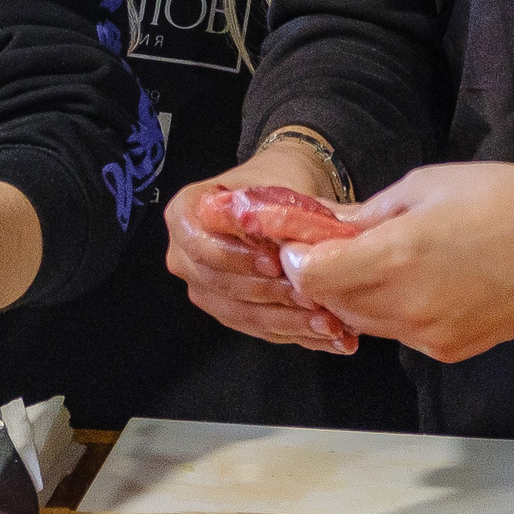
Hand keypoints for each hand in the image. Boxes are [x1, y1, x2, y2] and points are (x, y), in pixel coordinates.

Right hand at [165, 143, 358, 353]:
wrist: (287, 195)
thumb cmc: (277, 178)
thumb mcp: (279, 185)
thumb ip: (276, 218)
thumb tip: (289, 253)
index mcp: (185, 215)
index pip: (201, 246)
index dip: (236, 259)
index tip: (274, 263)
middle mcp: (184, 255)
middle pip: (220, 286)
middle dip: (269, 296)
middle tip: (311, 299)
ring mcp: (204, 287)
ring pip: (240, 314)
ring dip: (286, 322)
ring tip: (328, 325)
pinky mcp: (228, 310)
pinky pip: (256, 328)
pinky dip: (293, 333)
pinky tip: (328, 336)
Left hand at [280, 139, 513, 364]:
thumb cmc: (500, 196)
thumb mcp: (425, 186)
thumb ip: (369, 214)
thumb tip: (327, 228)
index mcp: (399, 256)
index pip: (314, 276)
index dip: (298, 259)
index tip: (298, 241)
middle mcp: (410, 305)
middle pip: (333, 303)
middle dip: (322, 278)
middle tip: (328, 249)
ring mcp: (431, 335)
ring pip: (365, 323)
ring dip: (353, 296)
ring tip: (369, 261)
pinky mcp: (451, 349)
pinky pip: (401, 334)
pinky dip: (391, 311)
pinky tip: (411, 282)